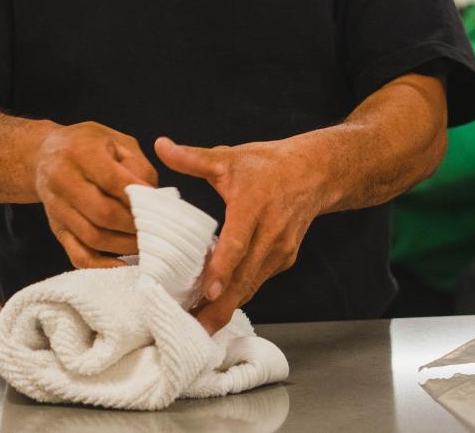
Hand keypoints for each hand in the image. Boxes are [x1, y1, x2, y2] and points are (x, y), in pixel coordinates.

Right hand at [35, 121, 157, 268]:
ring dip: (125, 245)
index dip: (140, 197)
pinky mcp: (56, 228)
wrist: (45, 154)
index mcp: (79, 152)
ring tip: (145, 242)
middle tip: (156, 227)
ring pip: (93, 237)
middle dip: (134, 225)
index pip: (113, 182)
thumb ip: (138, 166)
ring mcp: (56, 208)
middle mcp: (61, 179)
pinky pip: (78, 255)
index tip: (160, 205)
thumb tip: (155, 198)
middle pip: (103, 214)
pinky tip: (124, 264)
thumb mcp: (116, 140)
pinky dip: (102, 266)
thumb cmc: (88, 145)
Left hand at [155, 135, 326, 333]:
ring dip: (226, 308)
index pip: (237, 243)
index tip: (206, 292)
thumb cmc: (268, 166)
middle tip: (193, 329)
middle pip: (245, 278)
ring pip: (251, 286)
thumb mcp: (228, 158)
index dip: (222, 269)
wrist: (314, 173)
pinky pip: (257, 282)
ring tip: (198, 328)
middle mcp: (270, 234)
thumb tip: (160, 146)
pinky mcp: (284, 260)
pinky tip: (214, 309)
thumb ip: (192, 158)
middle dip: (219, 307)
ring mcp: (280, 251)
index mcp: (254, 208)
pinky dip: (237, 296)